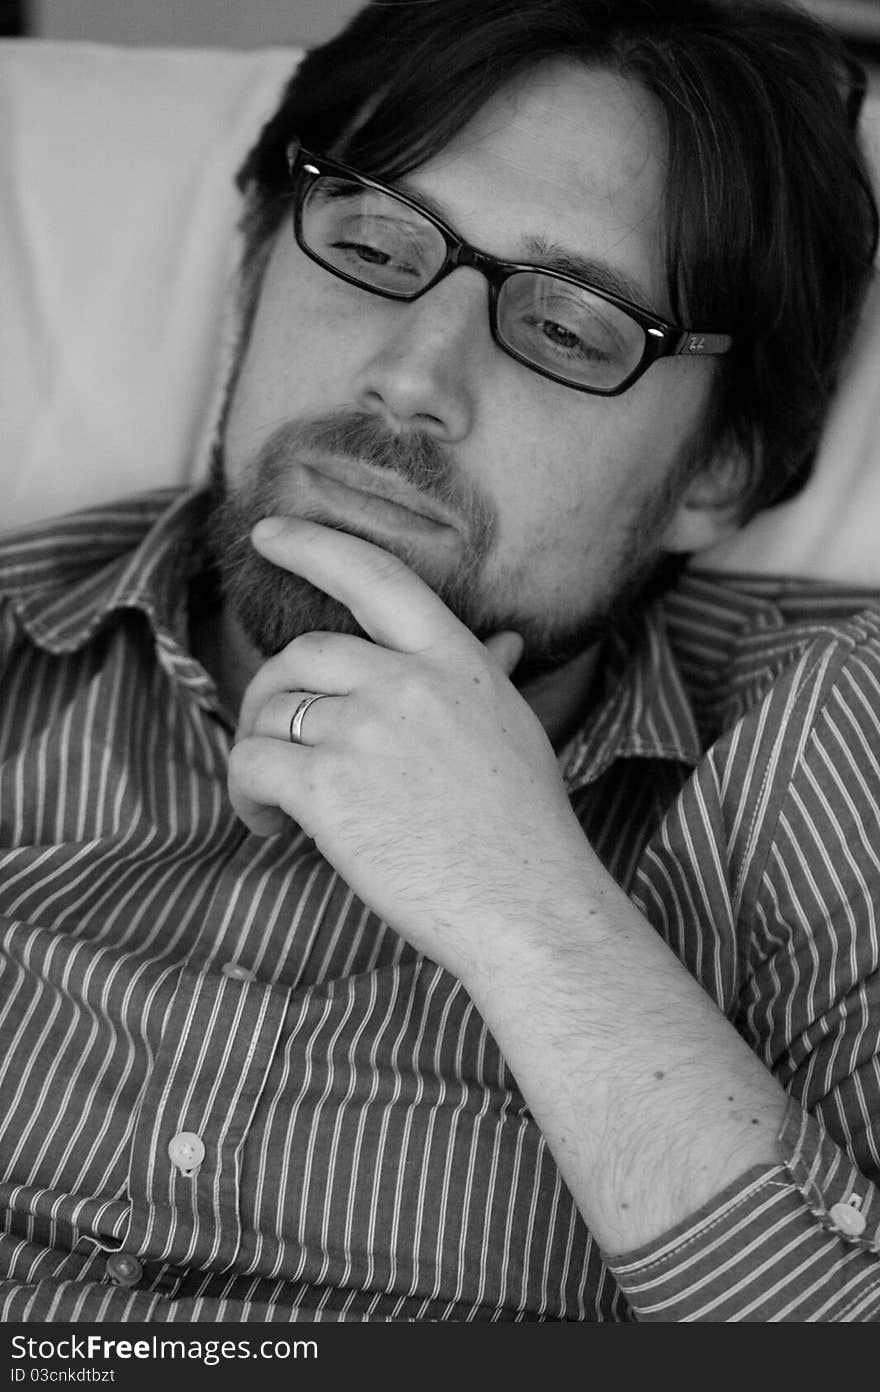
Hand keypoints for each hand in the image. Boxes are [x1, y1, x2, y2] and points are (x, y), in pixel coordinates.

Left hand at [228, 516, 593, 979]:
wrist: (531, 907)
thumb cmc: (527, 831)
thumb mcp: (514, 730)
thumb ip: (487, 676)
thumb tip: (502, 640)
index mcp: (456, 661)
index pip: (375, 576)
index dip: (313, 545)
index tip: (268, 534)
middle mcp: (408, 682)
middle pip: (301, 654)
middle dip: (272, 693)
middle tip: (275, 740)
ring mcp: (366, 731)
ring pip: (270, 712)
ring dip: (258, 752)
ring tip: (278, 804)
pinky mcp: (328, 787)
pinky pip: (252, 765)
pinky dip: (245, 795)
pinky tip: (268, 825)